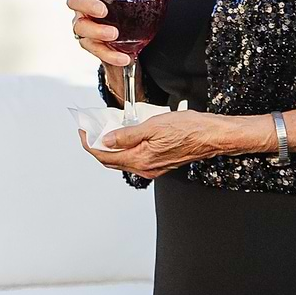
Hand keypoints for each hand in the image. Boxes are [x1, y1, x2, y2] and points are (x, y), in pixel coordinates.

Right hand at [67, 0, 128, 70]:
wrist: (123, 37)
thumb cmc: (124, 10)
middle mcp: (84, 6)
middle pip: (74, 0)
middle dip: (86, 5)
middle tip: (102, 11)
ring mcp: (84, 24)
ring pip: (80, 26)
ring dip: (96, 31)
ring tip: (114, 35)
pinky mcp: (89, 44)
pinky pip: (94, 49)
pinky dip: (109, 54)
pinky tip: (123, 57)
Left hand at [80, 109, 224, 182]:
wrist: (212, 136)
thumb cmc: (189, 129)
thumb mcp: (152, 126)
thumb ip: (126, 135)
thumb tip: (106, 140)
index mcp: (140, 159)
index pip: (104, 155)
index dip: (90, 144)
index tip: (83, 132)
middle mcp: (145, 168)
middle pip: (111, 161)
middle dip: (97, 147)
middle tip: (90, 131)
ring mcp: (152, 168)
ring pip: (123, 160)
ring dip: (111, 148)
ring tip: (105, 131)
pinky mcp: (159, 164)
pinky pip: (135, 159)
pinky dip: (124, 150)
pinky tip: (125, 137)